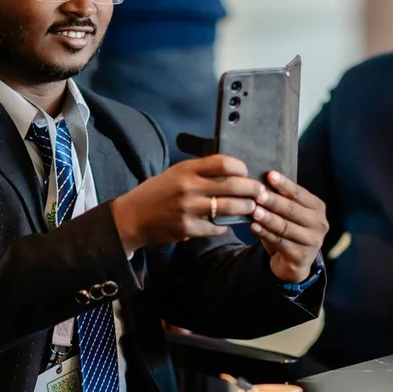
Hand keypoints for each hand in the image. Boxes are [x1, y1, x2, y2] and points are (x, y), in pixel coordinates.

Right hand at [110, 155, 264, 255]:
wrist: (132, 217)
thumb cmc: (157, 192)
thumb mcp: (175, 173)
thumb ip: (199, 171)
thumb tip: (231, 170)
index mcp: (186, 170)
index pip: (223, 162)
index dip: (240, 167)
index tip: (246, 172)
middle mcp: (188, 187)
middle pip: (233, 186)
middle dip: (252, 190)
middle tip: (260, 192)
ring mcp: (188, 209)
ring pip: (229, 208)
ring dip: (245, 209)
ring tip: (251, 208)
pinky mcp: (186, 229)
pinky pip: (215, 228)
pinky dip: (223, 228)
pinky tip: (226, 225)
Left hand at [250, 171, 329, 284]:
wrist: (294, 262)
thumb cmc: (290, 230)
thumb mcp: (291, 213)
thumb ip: (282, 200)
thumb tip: (261, 182)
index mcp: (317, 208)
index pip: (300, 194)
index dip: (284, 185)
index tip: (270, 175)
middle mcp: (319, 224)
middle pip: (293, 210)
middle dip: (274, 201)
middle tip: (258, 194)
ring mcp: (312, 241)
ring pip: (285, 227)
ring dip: (268, 218)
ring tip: (253, 211)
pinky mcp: (302, 256)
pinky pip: (280, 242)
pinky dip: (265, 234)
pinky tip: (254, 227)